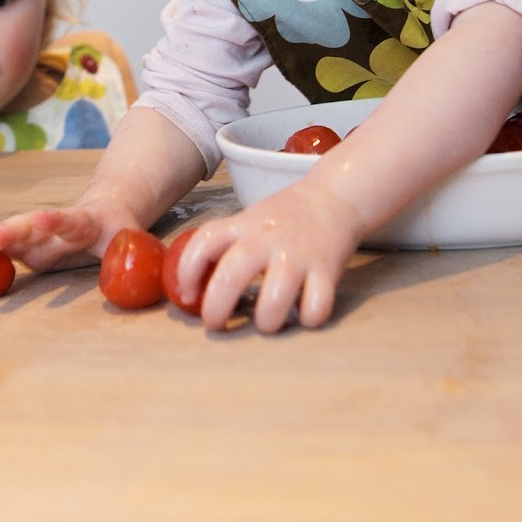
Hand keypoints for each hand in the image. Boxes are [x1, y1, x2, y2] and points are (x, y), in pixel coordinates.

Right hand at [0, 204, 135, 273]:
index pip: (69, 219)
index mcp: (85, 221)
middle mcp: (56, 223)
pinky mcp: (30, 245)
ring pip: (15, 231)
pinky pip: (8, 246)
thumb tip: (137, 275)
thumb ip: (133, 255)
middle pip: (32, 224)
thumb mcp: (132, 241)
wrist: (104, 213)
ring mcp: (39, 232)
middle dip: (10, 231)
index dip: (56, 220)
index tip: (41, 218)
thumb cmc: (118, 232)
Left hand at [177, 175, 364, 333]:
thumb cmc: (285, 217)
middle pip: (230, 278)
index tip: (187, 294)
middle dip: (216, 310)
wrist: (334, 197)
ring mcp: (298, 256)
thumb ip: (225, 247)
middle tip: (215, 324)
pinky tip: (304, 313)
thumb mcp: (249, 220)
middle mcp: (267, 240)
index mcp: (244, 225)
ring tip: (266, 322)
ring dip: (266, 321)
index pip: (204, 242)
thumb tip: (193, 290)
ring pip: (274, 302)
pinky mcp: (327, 271)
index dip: (187, 272)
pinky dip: (308, 318)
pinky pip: (315, 308)